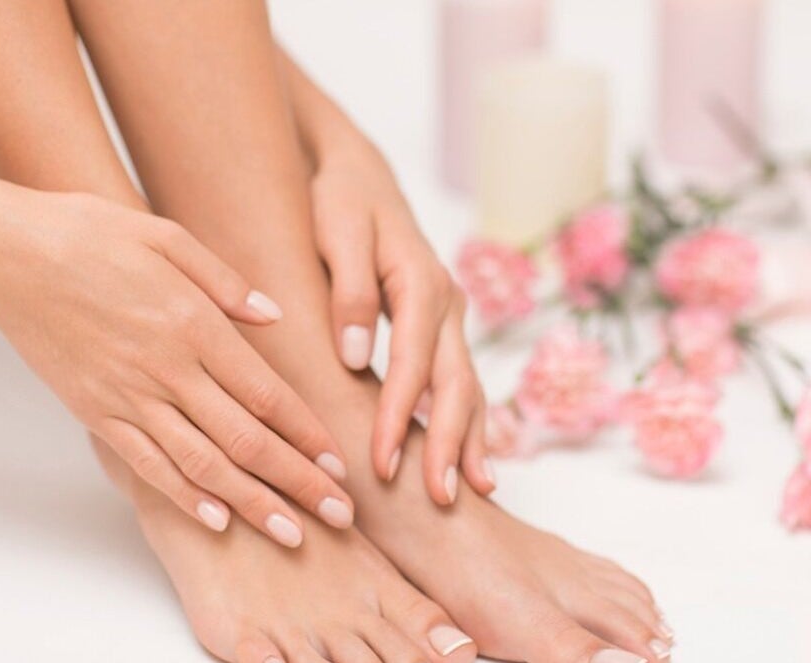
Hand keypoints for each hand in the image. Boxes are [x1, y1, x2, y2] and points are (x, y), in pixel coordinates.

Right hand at [0, 186, 352, 546]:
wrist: (4, 255)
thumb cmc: (89, 235)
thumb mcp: (167, 236)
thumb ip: (226, 282)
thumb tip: (274, 317)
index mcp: (194, 324)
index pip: (267, 394)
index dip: (307, 434)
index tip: (340, 463)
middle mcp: (168, 369)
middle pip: (246, 440)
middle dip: (298, 482)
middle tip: (340, 515)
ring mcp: (129, 396)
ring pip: (202, 464)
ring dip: (253, 503)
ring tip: (293, 534)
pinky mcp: (96, 412)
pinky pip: (146, 465)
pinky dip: (184, 496)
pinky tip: (219, 520)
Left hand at [309, 140, 492, 504]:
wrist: (360, 175)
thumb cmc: (340, 201)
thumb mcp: (336, 231)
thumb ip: (348, 291)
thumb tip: (355, 356)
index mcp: (420, 281)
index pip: (413, 362)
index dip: (400, 415)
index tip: (383, 463)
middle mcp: (447, 302)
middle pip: (456, 382)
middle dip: (451, 443)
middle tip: (440, 498)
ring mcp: (452, 316)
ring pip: (469, 386)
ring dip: (472, 439)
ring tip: (474, 492)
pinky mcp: (444, 327)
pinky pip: (461, 380)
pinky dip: (470, 421)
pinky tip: (470, 459)